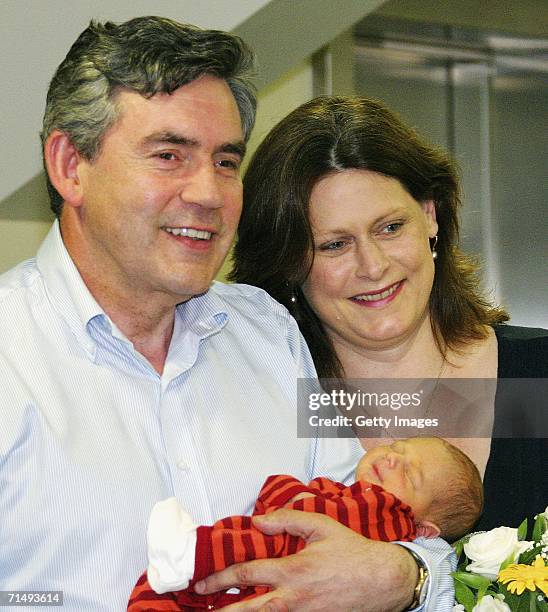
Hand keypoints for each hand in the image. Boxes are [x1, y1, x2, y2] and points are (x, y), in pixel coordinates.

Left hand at [194, 509, 417, 610]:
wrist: (381, 580)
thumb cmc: (351, 551)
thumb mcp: (320, 526)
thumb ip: (287, 519)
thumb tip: (258, 520)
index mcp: (291, 571)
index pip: (247, 574)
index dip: (221, 578)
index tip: (203, 583)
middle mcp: (292, 598)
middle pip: (248, 609)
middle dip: (222, 609)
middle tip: (202, 607)